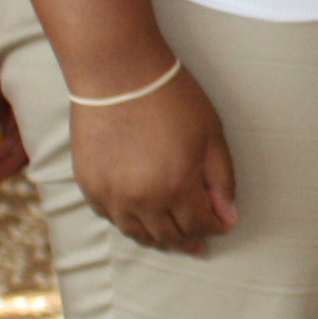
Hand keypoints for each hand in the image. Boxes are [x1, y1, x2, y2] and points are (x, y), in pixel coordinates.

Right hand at [71, 66, 240, 254]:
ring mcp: (110, 195)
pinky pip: (111, 218)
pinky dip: (129, 223)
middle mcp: (140, 199)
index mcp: (176, 186)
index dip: (215, 227)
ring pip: (137, 233)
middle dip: (189, 242)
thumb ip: (221, 181)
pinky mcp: (89, 185)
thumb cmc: (170, 97)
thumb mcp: (210, 135)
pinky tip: (140, 221)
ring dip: (158, 239)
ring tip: (171, 240)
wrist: (117, 73)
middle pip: (168, 236)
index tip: (222, 224)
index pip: (200, 225)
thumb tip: (228, 218)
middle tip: (199, 246)